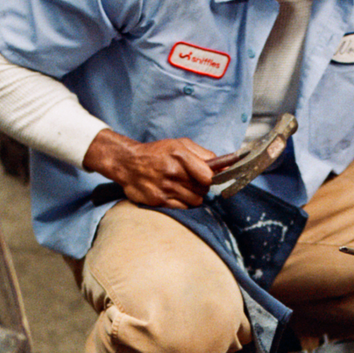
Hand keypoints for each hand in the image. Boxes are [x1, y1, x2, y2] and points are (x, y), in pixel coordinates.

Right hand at [83, 128, 230, 208]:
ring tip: (185, 187)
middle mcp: (172, 172)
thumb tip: (226, 164)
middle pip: (204, 189)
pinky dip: (184, 202)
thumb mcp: (179, 144)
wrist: (127, 163)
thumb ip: (203, 154)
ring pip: (195, 200)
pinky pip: (183, 207)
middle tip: (195, 181)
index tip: (214, 178)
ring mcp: (165, 188)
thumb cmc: (157, 153)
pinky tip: (176, 193)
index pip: (208, 176)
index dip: (214, 178)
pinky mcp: (159, 201)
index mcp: (179, 155)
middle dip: (203, 186)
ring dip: (194, 195)